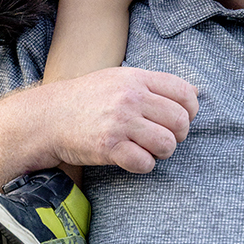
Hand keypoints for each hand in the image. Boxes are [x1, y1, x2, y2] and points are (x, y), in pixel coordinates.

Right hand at [37, 67, 198, 173]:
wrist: (49, 116)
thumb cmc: (87, 99)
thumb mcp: (120, 79)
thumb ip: (154, 84)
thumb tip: (195, 92)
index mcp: (136, 78)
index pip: (185, 93)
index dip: (190, 110)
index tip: (178, 120)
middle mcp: (130, 97)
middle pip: (180, 121)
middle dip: (178, 135)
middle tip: (161, 138)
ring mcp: (119, 122)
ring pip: (167, 144)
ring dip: (161, 152)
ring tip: (146, 148)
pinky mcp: (108, 146)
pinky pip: (145, 163)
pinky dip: (143, 165)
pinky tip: (131, 158)